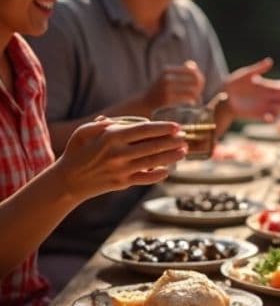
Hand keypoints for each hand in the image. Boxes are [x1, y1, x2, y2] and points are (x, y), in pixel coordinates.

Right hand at [55, 118, 186, 199]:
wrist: (68, 180)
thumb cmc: (77, 151)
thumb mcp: (84, 131)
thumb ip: (104, 124)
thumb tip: (124, 122)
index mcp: (111, 137)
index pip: (144, 130)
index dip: (163, 128)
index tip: (177, 126)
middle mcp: (119, 154)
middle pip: (152, 146)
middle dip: (172, 141)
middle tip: (186, 137)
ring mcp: (122, 170)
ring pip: (152, 162)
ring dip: (171, 156)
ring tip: (184, 151)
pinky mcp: (122, 183)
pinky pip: (145, 179)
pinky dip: (158, 175)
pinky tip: (168, 170)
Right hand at [143, 61, 204, 110]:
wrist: (144, 103)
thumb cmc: (158, 90)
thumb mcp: (166, 77)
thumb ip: (180, 71)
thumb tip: (194, 66)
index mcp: (167, 70)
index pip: (191, 70)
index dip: (199, 76)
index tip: (200, 83)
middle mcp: (166, 77)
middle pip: (193, 79)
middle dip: (199, 86)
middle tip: (199, 91)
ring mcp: (166, 89)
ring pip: (192, 90)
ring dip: (196, 95)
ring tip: (196, 98)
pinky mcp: (167, 99)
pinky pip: (186, 99)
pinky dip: (191, 101)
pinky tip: (192, 103)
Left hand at [224, 57, 279, 120]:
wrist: (224, 97)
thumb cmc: (234, 83)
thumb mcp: (246, 74)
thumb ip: (258, 68)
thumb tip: (270, 61)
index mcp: (269, 86)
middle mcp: (270, 97)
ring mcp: (266, 107)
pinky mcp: (260, 116)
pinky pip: (270, 119)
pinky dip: (272, 119)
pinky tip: (269, 116)